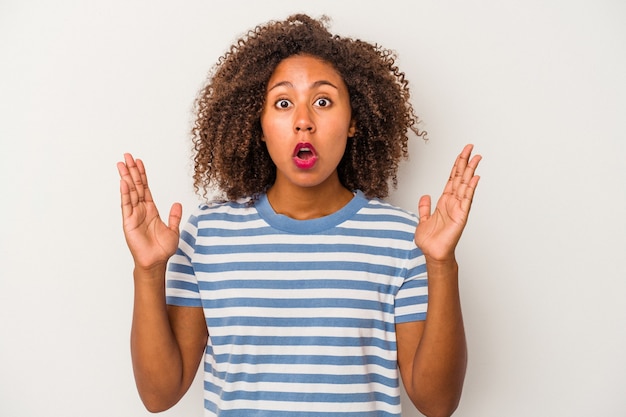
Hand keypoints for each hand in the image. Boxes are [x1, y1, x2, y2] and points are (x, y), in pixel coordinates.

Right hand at [117, 154, 181, 270]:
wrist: (156, 262)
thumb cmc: (163, 249)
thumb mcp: (173, 229)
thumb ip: (175, 216)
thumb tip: (178, 203)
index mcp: (151, 209)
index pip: (145, 188)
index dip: (142, 175)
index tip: (139, 162)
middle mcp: (141, 210)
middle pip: (135, 186)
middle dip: (132, 171)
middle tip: (127, 156)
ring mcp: (134, 215)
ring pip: (129, 192)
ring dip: (126, 178)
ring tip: (122, 164)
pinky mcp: (129, 222)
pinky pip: (126, 205)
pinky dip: (125, 193)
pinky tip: (123, 182)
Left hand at [414, 144, 480, 262]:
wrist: (433, 254)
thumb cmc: (430, 241)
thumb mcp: (423, 220)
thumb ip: (424, 207)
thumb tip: (425, 195)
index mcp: (444, 202)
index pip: (452, 179)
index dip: (456, 165)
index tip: (462, 153)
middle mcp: (453, 202)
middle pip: (460, 178)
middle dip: (465, 162)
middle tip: (471, 147)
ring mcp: (458, 208)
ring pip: (465, 185)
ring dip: (470, 171)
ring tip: (476, 157)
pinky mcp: (461, 216)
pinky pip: (467, 199)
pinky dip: (471, 188)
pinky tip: (475, 177)